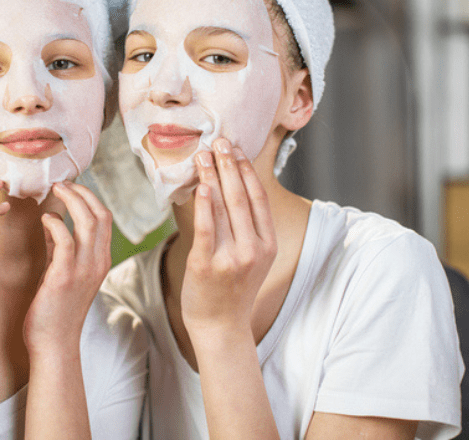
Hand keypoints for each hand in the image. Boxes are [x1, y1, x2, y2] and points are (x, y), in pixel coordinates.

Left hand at [23, 181, 112, 355]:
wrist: (53, 345)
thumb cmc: (54, 310)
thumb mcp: (62, 272)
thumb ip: (59, 247)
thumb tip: (52, 221)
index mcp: (100, 260)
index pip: (104, 218)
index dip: (89, 197)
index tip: (70, 187)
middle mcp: (98, 262)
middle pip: (100, 214)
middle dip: (82, 193)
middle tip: (62, 183)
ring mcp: (84, 269)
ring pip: (88, 221)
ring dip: (71, 200)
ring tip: (55, 191)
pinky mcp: (65, 277)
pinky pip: (65, 239)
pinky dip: (56, 223)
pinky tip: (45, 218)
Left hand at [181, 138, 276, 338]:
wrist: (220, 327)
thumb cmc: (232, 289)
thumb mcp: (253, 258)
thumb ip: (248, 228)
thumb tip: (233, 188)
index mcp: (267, 244)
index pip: (258, 199)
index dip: (247, 171)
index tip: (237, 149)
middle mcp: (253, 249)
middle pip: (242, 197)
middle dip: (230, 165)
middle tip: (220, 141)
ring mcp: (231, 258)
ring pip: (223, 207)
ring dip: (214, 176)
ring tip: (205, 154)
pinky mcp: (207, 265)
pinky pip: (206, 229)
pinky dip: (204, 205)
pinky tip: (201, 185)